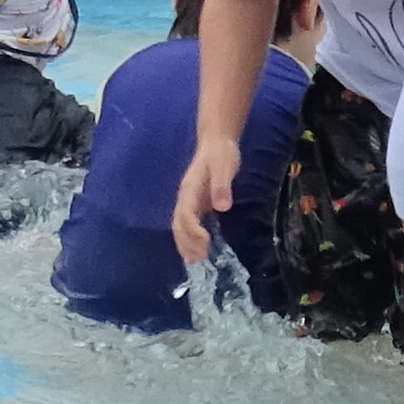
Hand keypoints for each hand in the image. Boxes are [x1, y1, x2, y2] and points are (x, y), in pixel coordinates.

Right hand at [171, 136, 239, 267]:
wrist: (216, 142)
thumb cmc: (220, 153)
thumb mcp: (224, 166)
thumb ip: (222, 185)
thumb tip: (221, 206)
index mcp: (190, 190)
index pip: (186, 214)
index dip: (193, 230)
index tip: (204, 242)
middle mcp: (186, 198)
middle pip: (179, 224)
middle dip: (187, 242)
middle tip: (198, 259)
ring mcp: (189, 201)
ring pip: (180, 226)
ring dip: (185, 244)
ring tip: (194, 262)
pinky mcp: (196, 204)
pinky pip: (188, 225)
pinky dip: (190, 239)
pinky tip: (197, 251)